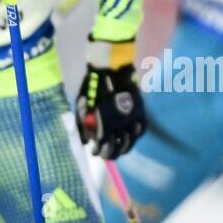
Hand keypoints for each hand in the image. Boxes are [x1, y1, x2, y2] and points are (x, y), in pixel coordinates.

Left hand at [75, 40, 144, 158]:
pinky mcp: (140, 111)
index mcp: (103, 124)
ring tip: (118, 151)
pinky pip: (141, 130)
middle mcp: (119, 124)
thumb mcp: (82, 104)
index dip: (98, 152)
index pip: (102, 146)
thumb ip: (82, 124)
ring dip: (123, 149)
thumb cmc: (92, 84)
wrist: (110, 67)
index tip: (93, 152)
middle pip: (116, 148)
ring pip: (130, 142)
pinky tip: (130, 138)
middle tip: (104, 155)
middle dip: (109, 154)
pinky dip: (136, 136)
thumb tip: (84, 142)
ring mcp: (131, 118)